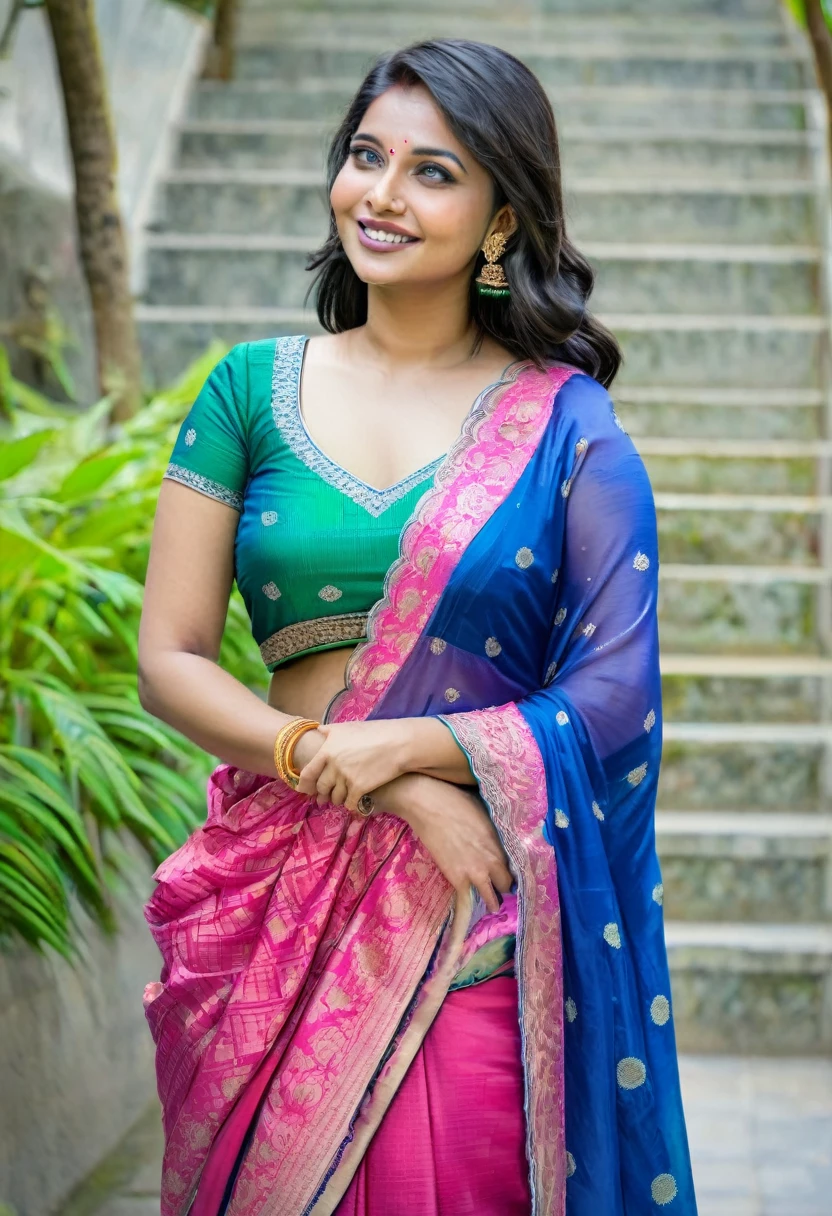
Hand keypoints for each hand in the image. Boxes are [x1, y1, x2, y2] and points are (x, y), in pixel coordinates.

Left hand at [293, 719, 413, 812]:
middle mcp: (334, 765)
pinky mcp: (359, 789)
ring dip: (336, 799)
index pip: (308, 773)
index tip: (303, 790)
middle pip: (321, 787)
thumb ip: (331, 731)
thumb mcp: (348, 727)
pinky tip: (353, 802)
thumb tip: (318, 730)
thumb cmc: (374, 732)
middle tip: (323, 798)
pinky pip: (349, 803)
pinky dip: (350, 804)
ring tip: (340, 798)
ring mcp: (346, 778)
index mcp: (328, 750)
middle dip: (322, 794)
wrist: (397, 744)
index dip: (304, 784)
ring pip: (335, 797)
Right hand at [385, 773, 512, 914]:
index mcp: (500, 842)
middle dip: (507, 886)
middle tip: (505, 887)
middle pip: (507, 884)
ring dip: (493, 900)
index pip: (517, 866)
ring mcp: (473, 873)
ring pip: (490, 897)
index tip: (516, 872)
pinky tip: (475, 913)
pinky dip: (473, 907)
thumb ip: (495, 832)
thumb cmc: (456, 801)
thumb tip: (500, 839)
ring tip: (493, 904)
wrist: (426, 805)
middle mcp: (492, 861)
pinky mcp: (455, 879)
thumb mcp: (485, 812)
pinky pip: (467, 902)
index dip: (516, 870)